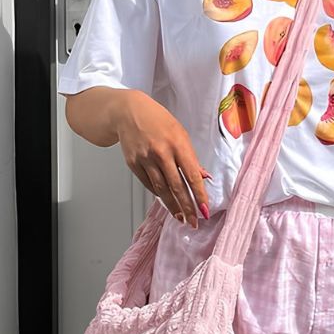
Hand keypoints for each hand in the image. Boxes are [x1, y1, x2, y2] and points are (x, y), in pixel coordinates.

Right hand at [114, 91, 211, 227]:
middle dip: (187, 207)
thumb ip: (191, 157)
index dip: (199, 195)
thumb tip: (203, 177)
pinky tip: (166, 202)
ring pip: (162, 189)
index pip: (192, 175)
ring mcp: (146, 159)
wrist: (128, 112)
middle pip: (177, 186)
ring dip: (173, 206)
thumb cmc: (158, 121)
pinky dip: (159, 194)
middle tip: (193, 221)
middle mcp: (161, 152)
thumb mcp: (180, 133)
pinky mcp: (133, 164)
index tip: (205, 210)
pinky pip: (149, 184)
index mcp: (177, 143)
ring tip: (181, 217)